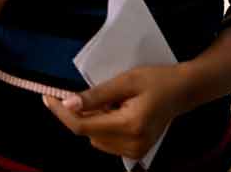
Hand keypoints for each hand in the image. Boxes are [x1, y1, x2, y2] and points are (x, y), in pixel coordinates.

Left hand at [43, 64, 190, 160]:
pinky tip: (115, 111)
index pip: (83, 126)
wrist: (183, 91)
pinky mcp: (136, 152)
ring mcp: (135, 151)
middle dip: (81, 113)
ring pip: (95, 138)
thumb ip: (95, 95)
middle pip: (87, 133)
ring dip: (93, 120)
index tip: (47, 97)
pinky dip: (103, 126)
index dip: (61, 113)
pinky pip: (106, 141)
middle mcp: (132, 144)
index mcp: (130, 126)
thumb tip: (67, 104)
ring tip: (112, 102)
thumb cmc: (156, 80)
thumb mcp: (125, 80)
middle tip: (90, 93)